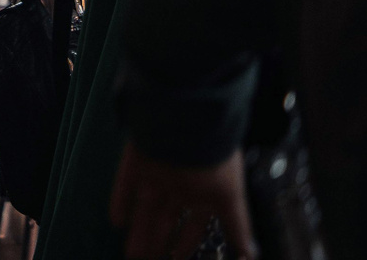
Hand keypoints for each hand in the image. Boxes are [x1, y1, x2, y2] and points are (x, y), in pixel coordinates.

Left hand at [110, 142, 253, 259]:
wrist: (191, 120)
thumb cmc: (215, 158)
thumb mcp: (230, 196)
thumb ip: (237, 226)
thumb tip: (250, 254)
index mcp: (205, 192)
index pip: (193, 224)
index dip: (186, 242)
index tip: (177, 258)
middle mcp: (180, 184)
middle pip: (165, 219)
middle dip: (157, 241)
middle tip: (146, 259)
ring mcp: (157, 172)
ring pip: (145, 208)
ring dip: (139, 231)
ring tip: (131, 253)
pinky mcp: (136, 161)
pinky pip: (125, 184)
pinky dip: (120, 202)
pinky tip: (116, 221)